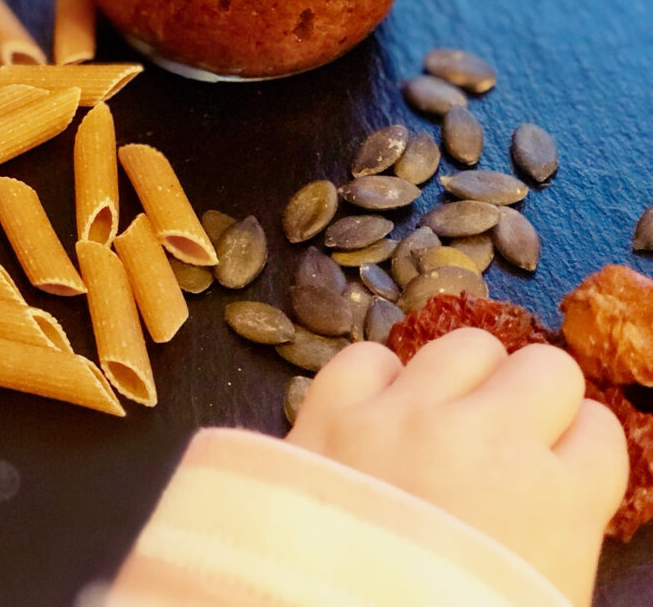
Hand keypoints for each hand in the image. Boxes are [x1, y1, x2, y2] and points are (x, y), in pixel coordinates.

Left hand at [287, 328, 627, 606]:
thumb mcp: (542, 590)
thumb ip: (556, 524)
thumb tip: (545, 480)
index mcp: (557, 500)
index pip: (597, 429)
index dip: (573, 449)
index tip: (554, 468)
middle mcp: (489, 438)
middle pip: (543, 368)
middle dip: (530, 401)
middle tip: (502, 442)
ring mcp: (408, 417)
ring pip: (465, 347)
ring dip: (461, 382)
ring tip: (439, 427)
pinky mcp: (334, 412)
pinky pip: (369, 358)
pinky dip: (374, 384)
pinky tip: (372, 420)